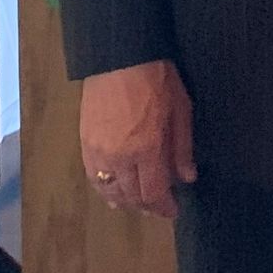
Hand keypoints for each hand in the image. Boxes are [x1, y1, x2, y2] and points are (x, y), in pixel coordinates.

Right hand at [79, 60, 194, 218]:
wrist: (119, 59)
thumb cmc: (158, 81)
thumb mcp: (181, 111)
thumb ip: (182, 148)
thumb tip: (187, 178)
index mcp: (146, 150)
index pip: (153, 192)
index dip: (164, 207)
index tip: (173, 213)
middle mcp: (119, 158)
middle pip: (131, 195)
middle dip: (147, 206)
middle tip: (159, 209)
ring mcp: (98, 152)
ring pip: (110, 190)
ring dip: (125, 201)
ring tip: (137, 205)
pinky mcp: (85, 144)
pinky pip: (93, 176)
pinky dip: (103, 189)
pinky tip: (112, 193)